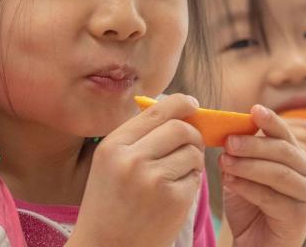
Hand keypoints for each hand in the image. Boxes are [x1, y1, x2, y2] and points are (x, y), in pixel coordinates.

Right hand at [70, 94, 204, 246]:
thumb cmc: (109, 202)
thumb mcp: (110, 162)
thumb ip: (137, 135)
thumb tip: (177, 106)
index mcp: (113, 145)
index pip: (157, 111)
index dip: (181, 103)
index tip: (192, 104)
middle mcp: (131, 160)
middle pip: (181, 128)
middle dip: (193, 133)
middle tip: (192, 143)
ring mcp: (153, 181)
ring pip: (193, 152)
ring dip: (192, 159)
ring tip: (176, 174)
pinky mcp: (173, 201)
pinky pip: (196, 177)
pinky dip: (191, 181)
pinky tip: (175, 193)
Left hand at [220, 105, 305, 246]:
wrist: (252, 241)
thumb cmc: (248, 203)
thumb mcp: (242, 171)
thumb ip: (240, 151)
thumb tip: (229, 130)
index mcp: (298, 157)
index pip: (284, 134)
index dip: (271, 121)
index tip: (254, 109)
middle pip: (283, 151)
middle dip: (253, 144)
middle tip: (228, 142)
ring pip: (278, 173)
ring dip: (248, 165)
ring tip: (224, 162)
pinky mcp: (302, 217)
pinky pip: (272, 197)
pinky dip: (248, 187)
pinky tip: (230, 182)